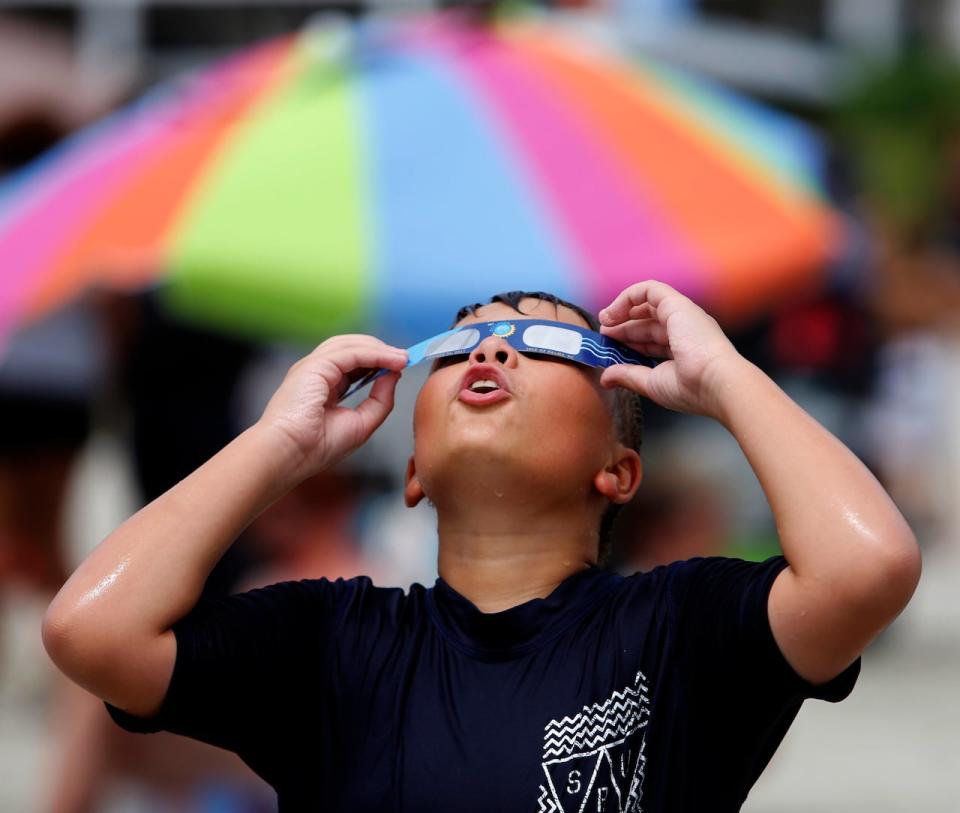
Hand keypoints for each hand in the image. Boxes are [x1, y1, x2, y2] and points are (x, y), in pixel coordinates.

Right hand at [257, 335, 407, 479]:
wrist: (288, 454)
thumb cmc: (316, 447)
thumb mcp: (361, 424)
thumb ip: (380, 400)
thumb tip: (394, 375)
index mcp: (322, 387)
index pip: (352, 364)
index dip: (377, 362)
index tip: (400, 366)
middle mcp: (316, 373)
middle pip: (351, 348)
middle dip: (380, 351)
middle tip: (405, 358)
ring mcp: (313, 367)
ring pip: (351, 345)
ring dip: (380, 349)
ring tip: (403, 358)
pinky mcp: (315, 366)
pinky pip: (352, 353)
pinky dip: (376, 354)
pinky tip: (394, 361)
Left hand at [598, 280, 745, 419]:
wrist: (716, 382)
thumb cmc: (691, 388)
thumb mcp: (652, 383)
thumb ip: (628, 376)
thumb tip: (605, 378)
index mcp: (685, 349)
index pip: (652, 341)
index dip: (629, 343)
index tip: (610, 349)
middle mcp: (685, 329)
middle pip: (647, 323)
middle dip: (622, 327)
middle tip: (603, 335)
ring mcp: (682, 315)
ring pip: (647, 303)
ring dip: (621, 310)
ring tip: (604, 322)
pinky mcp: (677, 304)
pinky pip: (648, 289)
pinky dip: (627, 297)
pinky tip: (612, 313)